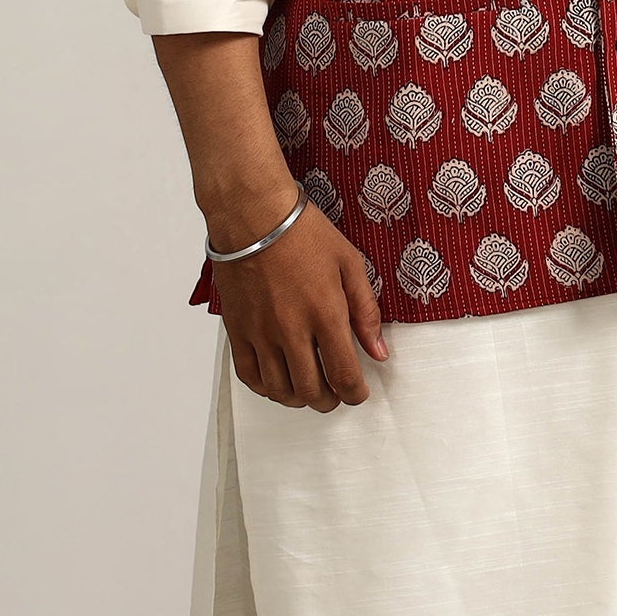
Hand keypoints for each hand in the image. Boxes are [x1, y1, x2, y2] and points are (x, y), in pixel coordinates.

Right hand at [208, 183, 390, 410]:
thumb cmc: (303, 232)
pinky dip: (266, 388)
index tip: (358, 392)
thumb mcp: (349, 263)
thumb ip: (366, 311)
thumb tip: (379, 351)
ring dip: (299, 398)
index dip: (355, 393)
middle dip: (329, 400)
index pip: (344, 375)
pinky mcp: (238, 330)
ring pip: (280, 390)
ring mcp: (261, 333)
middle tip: (335, 393)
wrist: (254, 215)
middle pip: (312, 390)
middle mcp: (292, 329)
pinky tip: (278, 381)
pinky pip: (250, 376)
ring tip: (309, 388)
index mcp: (325, 312)